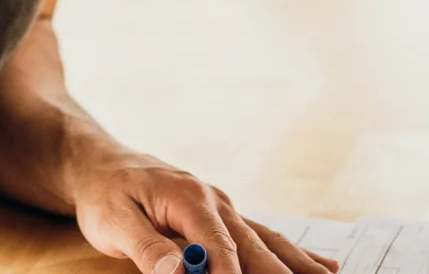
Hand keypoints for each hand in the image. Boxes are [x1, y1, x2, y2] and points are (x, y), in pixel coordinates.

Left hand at [67, 147, 340, 273]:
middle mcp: (216, 202)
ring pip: (269, 242)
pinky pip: (264, 237)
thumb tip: (176, 271)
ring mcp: (225, 208)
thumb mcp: (112, 222)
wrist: (104, 164)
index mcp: (189, 199)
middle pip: (256, 247)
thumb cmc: (106, 193)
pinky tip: (324, 265)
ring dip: (300, 265)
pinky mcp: (225, 218)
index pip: (219, 247)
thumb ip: (146, 247)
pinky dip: (293, 253)